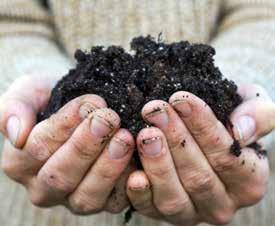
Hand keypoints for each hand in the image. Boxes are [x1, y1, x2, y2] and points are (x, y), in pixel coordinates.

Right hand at [0, 75, 134, 213]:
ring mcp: (74, 198)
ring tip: (125, 138)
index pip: (37, 149)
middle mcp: (45, 188)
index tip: (88, 103)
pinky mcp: (103, 201)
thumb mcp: (29, 92)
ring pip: (87, 196)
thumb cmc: (52, 97)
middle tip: (108, 120)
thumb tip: (16, 133)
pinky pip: (114, 201)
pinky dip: (127, 183)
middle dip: (86, 147)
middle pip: (61, 176)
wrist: (78, 106)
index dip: (63, 127)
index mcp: (20, 163)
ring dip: (107, 167)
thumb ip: (14, 108)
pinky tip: (138, 161)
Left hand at [126, 84, 273, 224]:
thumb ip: (258, 115)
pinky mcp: (162, 214)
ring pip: (174, 196)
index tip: (181, 99)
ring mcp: (190, 213)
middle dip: (175, 140)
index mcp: (248, 181)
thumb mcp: (250, 107)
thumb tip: (242, 131)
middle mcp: (221, 204)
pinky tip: (133, 172)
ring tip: (145, 133)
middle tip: (155, 111)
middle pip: (198, 176)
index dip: (203, 127)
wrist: (204, 134)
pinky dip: (140, 193)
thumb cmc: (227, 119)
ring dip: (158, 164)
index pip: (227, 156)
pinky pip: (150, 208)